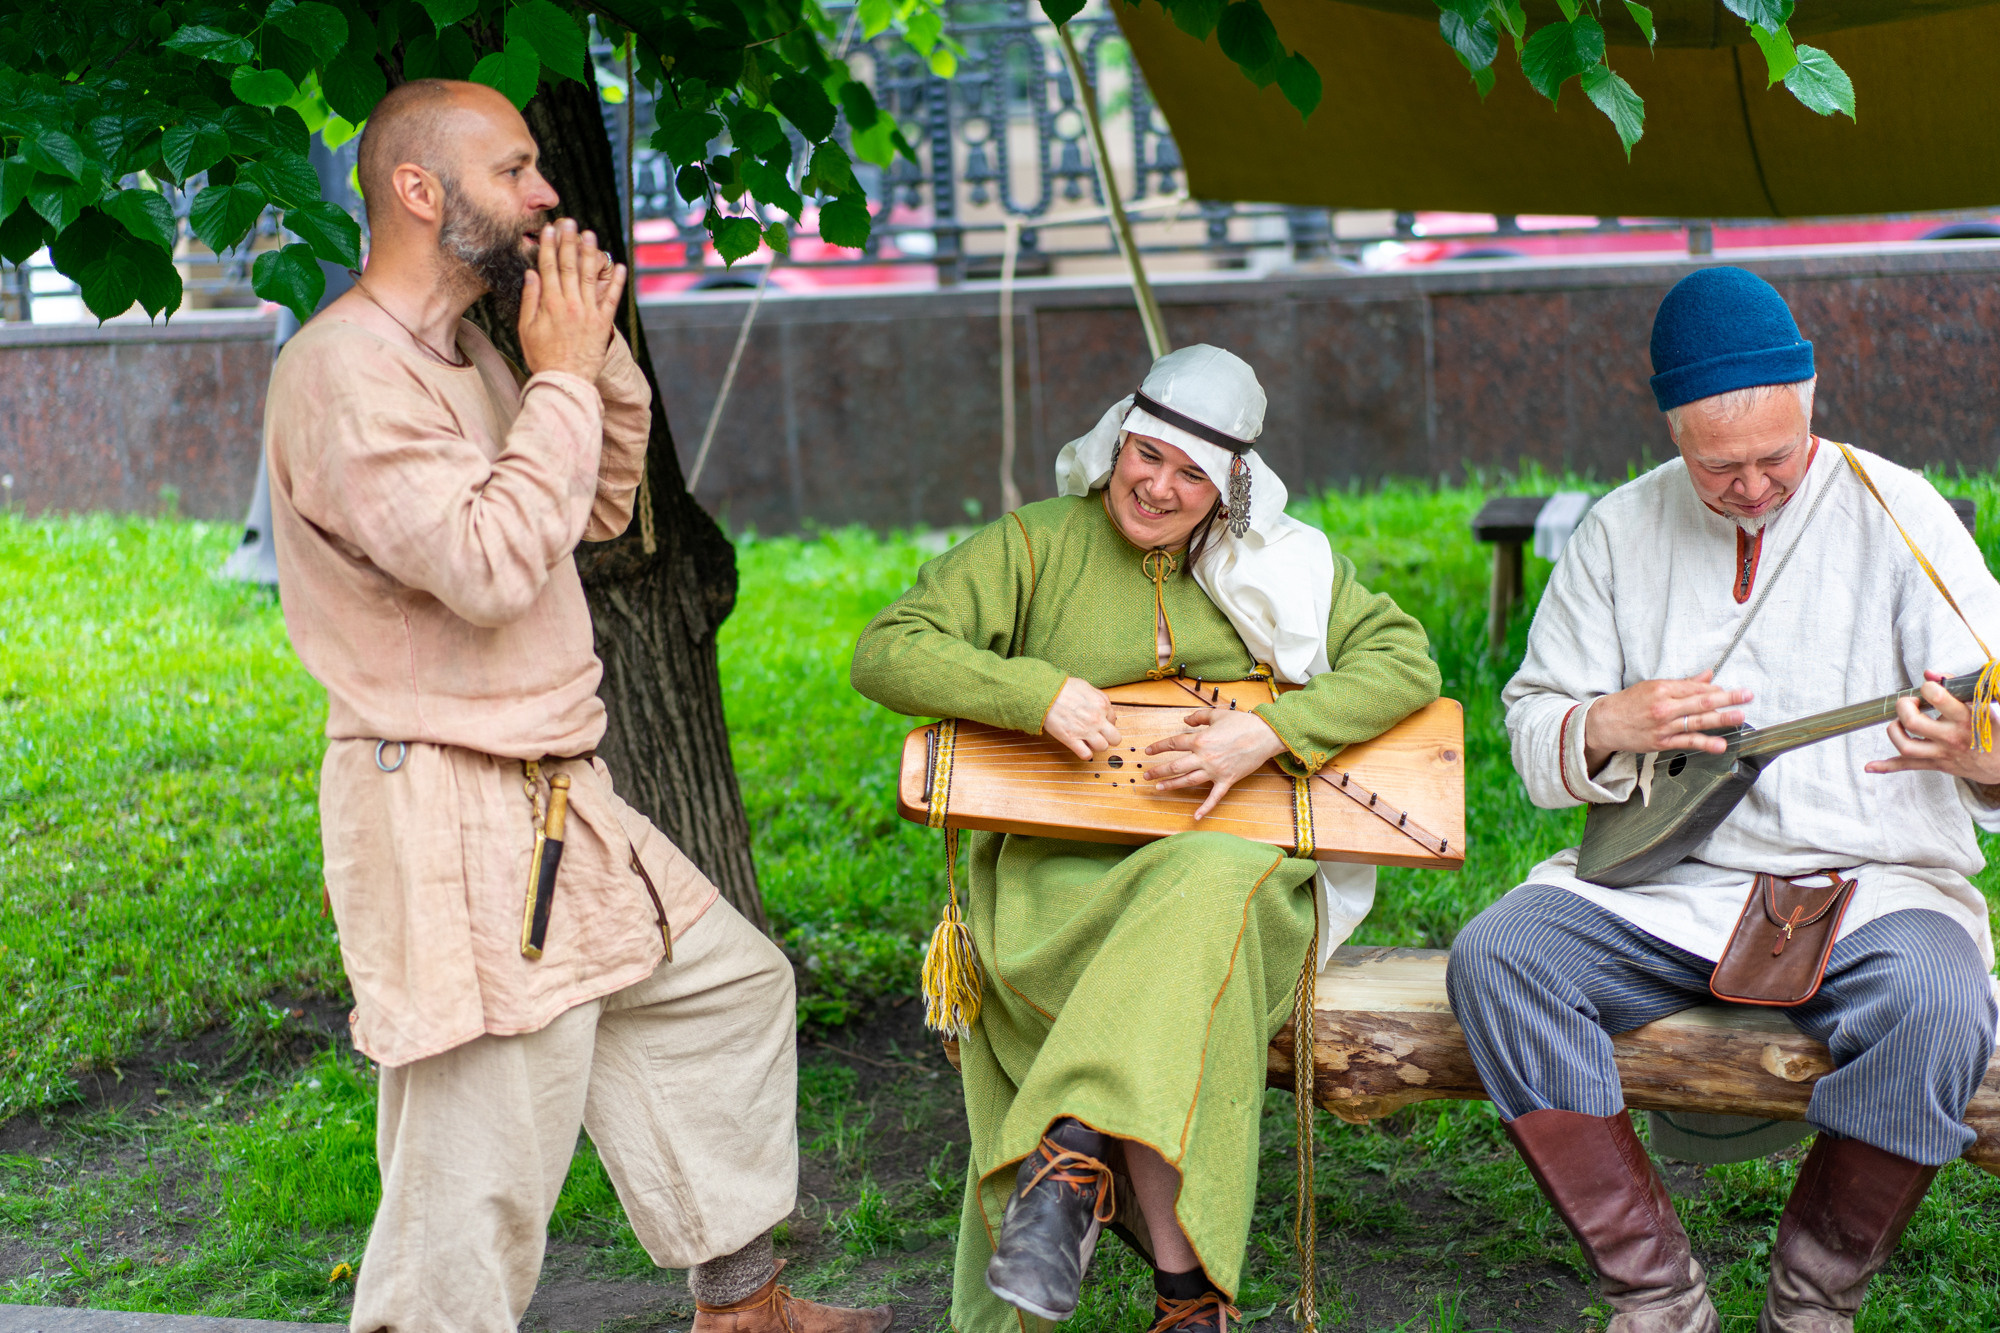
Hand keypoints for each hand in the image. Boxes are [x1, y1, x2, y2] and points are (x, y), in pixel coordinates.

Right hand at [519, 218, 626, 380]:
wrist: (564, 381)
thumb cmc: (542, 357)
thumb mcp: (526, 329)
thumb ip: (530, 300)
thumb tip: (532, 274)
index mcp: (549, 304)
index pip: (549, 267)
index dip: (550, 246)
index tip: (551, 229)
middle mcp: (570, 304)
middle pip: (569, 266)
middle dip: (569, 241)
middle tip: (571, 222)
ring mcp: (588, 313)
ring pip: (589, 277)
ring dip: (590, 254)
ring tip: (590, 235)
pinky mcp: (602, 324)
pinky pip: (611, 298)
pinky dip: (615, 282)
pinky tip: (619, 266)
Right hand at [1043, 677, 1119, 759]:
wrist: (1045, 693)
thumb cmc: (1063, 688)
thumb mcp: (1087, 687)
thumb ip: (1099, 698)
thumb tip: (1105, 707)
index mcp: (1102, 705)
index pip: (1114, 721)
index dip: (1106, 723)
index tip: (1099, 723)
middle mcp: (1097, 719)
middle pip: (1115, 739)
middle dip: (1109, 738)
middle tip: (1101, 736)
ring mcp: (1085, 731)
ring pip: (1103, 748)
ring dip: (1097, 746)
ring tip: (1089, 741)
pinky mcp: (1071, 739)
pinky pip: (1086, 755)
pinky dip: (1085, 754)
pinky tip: (1080, 747)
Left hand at [1144, 707, 1286, 820]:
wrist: (1265, 735)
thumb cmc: (1241, 723)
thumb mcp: (1216, 714)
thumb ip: (1198, 717)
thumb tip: (1184, 721)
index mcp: (1200, 740)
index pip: (1173, 744)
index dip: (1158, 747)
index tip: (1147, 751)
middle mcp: (1204, 757)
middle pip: (1175, 766)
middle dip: (1158, 771)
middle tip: (1146, 775)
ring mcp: (1215, 771)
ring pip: (1188, 781)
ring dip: (1172, 785)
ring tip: (1159, 788)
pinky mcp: (1227, 780)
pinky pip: (1214, 797)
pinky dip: (1205, 808)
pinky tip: (1195, 817)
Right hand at [1582, 669, 1751, 770]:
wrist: (1605, 723)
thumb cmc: (1629, 703)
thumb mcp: (1653, 687)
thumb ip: (1683, 683)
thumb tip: (1708, 676)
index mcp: (1662, 689)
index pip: (1695, 688)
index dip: (1716, 690)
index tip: (1731, 690)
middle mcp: (1664, 707)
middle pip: (1701, 702)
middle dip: (1727, 699)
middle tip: (1746, 696)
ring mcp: (1664, 726)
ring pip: (1698, 721)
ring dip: (1721, 719)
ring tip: (1740, 716)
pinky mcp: (1662, 742)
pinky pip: (1688, 742)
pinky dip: (1706, 743)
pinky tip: (1721, 744)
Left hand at [1865, 669, 1999, 783]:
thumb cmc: (1990, 729)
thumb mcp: (1981, 705)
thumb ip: (1955, 686)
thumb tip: (1929, 672)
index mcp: (1966, 718)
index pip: (1938, 698)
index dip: (1927, 687)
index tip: (1928, 687)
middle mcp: (1951, 737)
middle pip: (1914, 722)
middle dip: (1904, 707)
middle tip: (1910, 702)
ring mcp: (1941, 753)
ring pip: (1906, 746)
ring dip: (1894, 731)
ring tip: (1899, 722)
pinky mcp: (1935, 764)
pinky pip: (1907, 766)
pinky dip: (1887, 766)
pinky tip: (1870, 766)